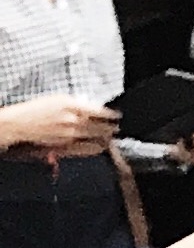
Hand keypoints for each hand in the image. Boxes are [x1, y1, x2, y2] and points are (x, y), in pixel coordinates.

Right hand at [0, 95, 119, 155]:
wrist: (21, 123)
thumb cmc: (38, 108)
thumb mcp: (59, 98)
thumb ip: (77, 102)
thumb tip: (92, 105)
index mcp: (72, 106)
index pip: (99, 111)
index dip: (111, 115)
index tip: (117, 116)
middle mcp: (73, 120)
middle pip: (101, 126)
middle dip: (111, 128)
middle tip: (117, 128)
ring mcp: (69, 134)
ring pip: (95, 138)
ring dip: (106, 138)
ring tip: (111, 137)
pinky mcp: (64, 145)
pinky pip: (85, 149)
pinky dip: (95, 148)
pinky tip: (100, 147)